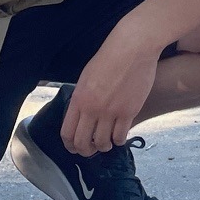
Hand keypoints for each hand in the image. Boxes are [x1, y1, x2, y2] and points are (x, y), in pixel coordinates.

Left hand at [64, 29, 160, 155]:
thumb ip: (82, 98)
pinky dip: (119, 140)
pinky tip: (120, 136)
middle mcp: (92, 109)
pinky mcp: (129, 112)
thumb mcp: (87, 77)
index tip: (75, 147)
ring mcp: (110, 112)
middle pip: (83, 142)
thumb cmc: (110, 57)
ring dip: (104, 146)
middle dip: (85, 151)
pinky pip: (120, 136)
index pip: (67, 132)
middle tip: (91, 150)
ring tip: (107, 143)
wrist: (132, 48)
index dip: (70, 145)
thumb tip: (82, 115)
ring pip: (103, 142)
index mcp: (78, 99)